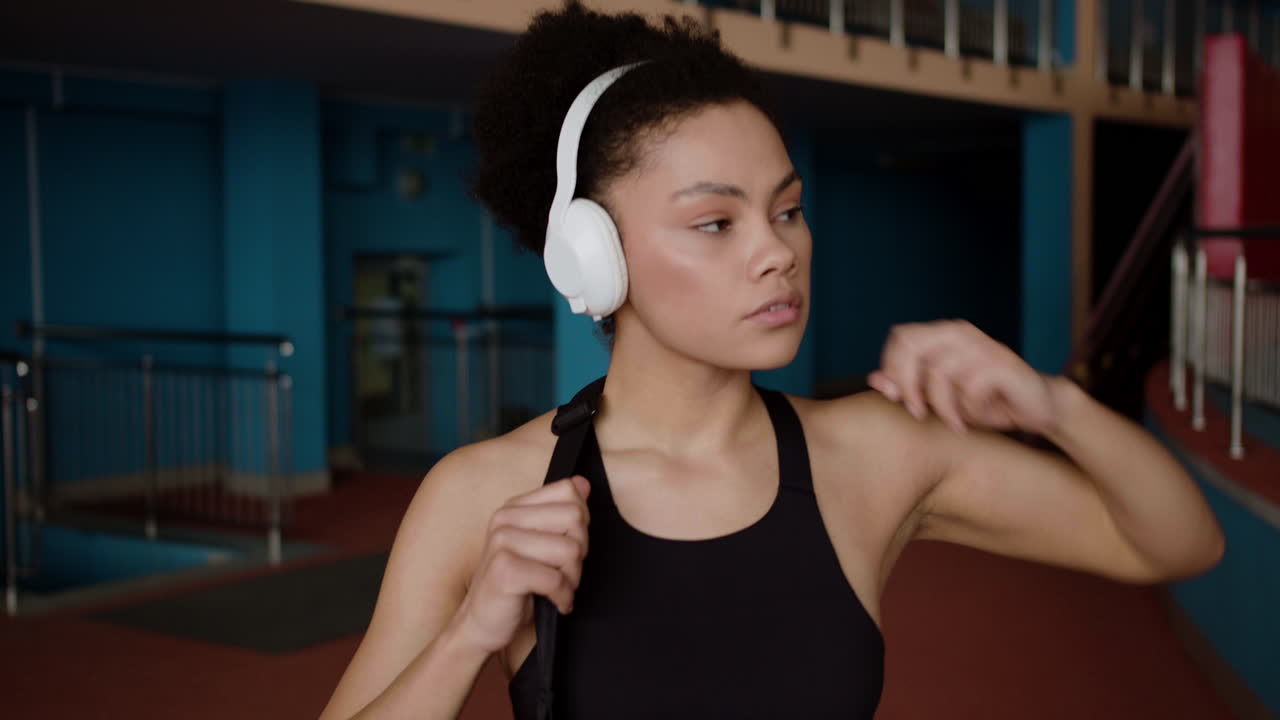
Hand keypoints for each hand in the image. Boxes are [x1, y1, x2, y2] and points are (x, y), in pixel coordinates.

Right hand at [451, 475, 589, 653]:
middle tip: (565, 573)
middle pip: (575, 518)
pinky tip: (555, 604)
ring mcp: (503, 542)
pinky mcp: (505, 570)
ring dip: (573, 578)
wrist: (480, 625)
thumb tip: (583, 483)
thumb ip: (559, 513)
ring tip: (558, 590)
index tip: (567, 545)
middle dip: (580, 552)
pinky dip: (563, 597)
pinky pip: (556, 579)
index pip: (568, 491)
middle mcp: (505, 518)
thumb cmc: (514, 587)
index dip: (580, 522)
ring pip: (570, 549)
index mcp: (514, 508)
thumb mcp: (540, 546)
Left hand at [867, 320, 1057, 434]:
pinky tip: (982, 415)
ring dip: (944, 407)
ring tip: (956, 422)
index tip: (898, 398)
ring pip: (939, 373)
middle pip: (912, 346)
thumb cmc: (985, 401)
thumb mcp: (941, 398)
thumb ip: (908, 386)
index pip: (901, 337)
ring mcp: (982, 346)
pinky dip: (971, 409)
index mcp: (943, 334)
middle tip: (918, 412)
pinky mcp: (1002, 365)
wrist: (1039, 407)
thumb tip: (873, 379)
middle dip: (908, 384)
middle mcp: (961, 333)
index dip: (892, 368)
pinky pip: (969, 388)